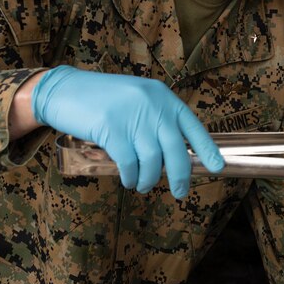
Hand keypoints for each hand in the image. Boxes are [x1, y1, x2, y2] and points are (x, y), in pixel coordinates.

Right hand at [32, 66, 223, 196]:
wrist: (65, 90)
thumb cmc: (103, 100)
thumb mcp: (137, 101)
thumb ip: (156, 122)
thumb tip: (174, 157)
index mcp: (163, 97)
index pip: (192, 126)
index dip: (207, 149)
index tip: (218, 167)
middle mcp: (153, 105)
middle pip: (175, 150)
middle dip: (180, 176)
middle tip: (180, 192)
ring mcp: (132, 116)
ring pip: (152, 161)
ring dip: (149, 179)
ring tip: (143, 185)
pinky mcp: (111, 128)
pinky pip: (129, 163)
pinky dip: (130, 177)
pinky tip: (128, 180)